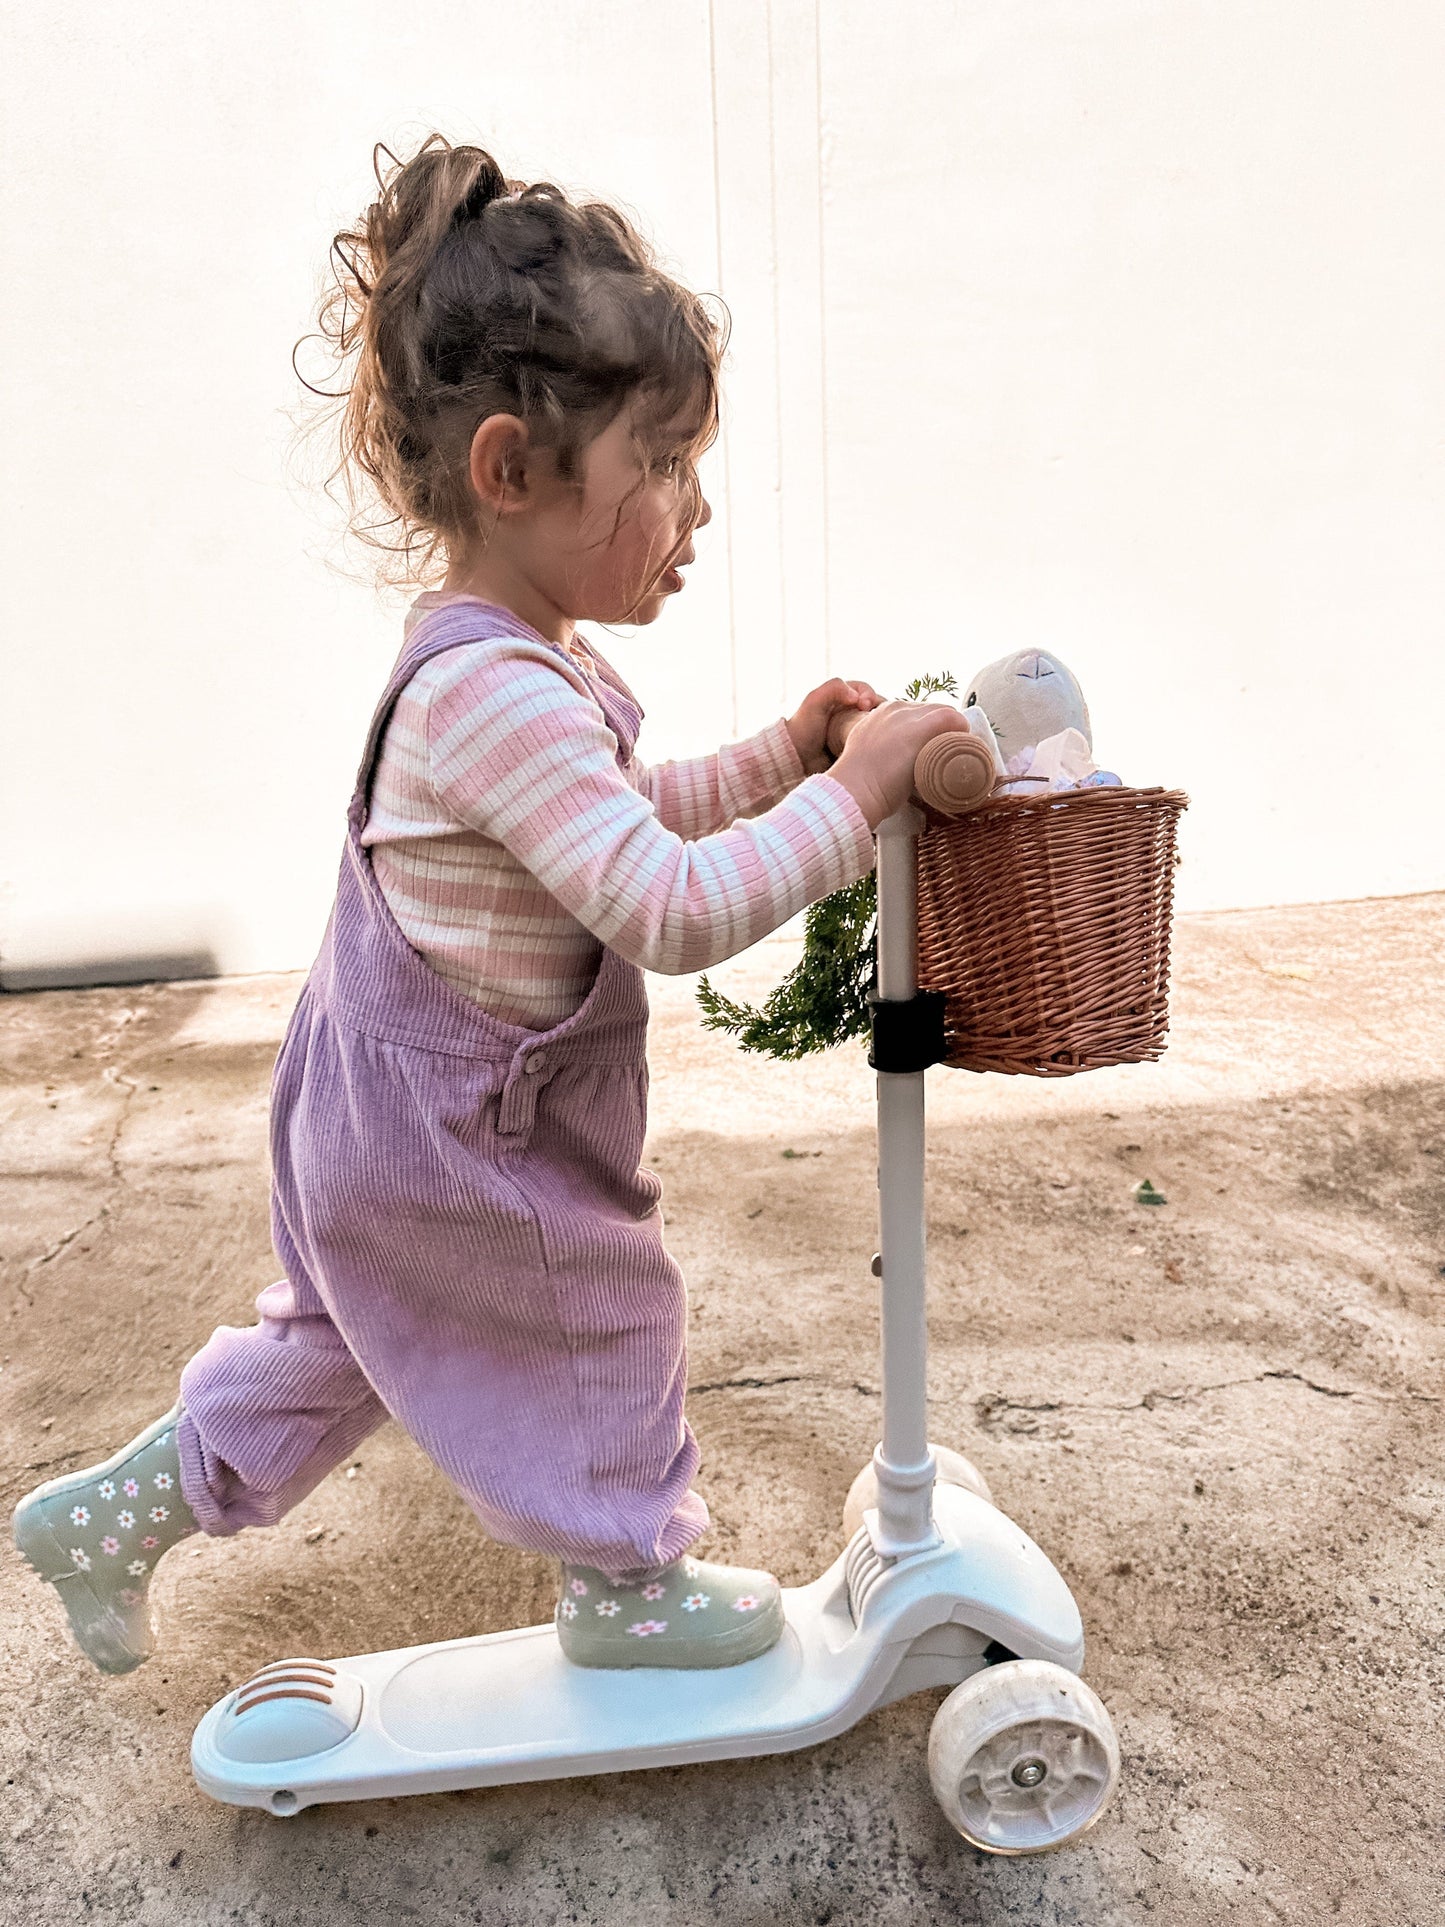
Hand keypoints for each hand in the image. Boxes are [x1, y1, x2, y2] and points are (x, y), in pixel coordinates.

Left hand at [785, 678, 884, 774]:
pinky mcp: (861, 746)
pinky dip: (880, 742)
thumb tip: (857, 697)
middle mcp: (854, 711)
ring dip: (883, 726)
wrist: (797, 758)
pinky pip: (876, 742)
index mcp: (844, 696)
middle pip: (878, 707)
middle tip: (875, 719)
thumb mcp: (813, 701)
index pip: (866, 691)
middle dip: (881, 711)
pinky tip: (877, 746)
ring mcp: (858, 729)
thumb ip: (833, 688)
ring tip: (879, 733)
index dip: (869, 695)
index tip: (864, 705)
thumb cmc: (803, 727)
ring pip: (880, 724)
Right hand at [829, 699, 971, 828]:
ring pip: (945, 713)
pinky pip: (952, 719)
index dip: (929, 731)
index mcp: (880, 715)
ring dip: (952, 732)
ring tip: (952, 756)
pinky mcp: (921, 727)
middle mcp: (894, 709)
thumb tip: (896, 767)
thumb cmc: (859, 786)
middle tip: (946, 755)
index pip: (917, 714)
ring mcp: (908, 716)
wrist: (853, 791)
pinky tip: (963, 747)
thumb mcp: (868, 759)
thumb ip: (881, 755)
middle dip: (943, 730)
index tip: (931, 749)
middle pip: (933, 711)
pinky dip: (961, 731)